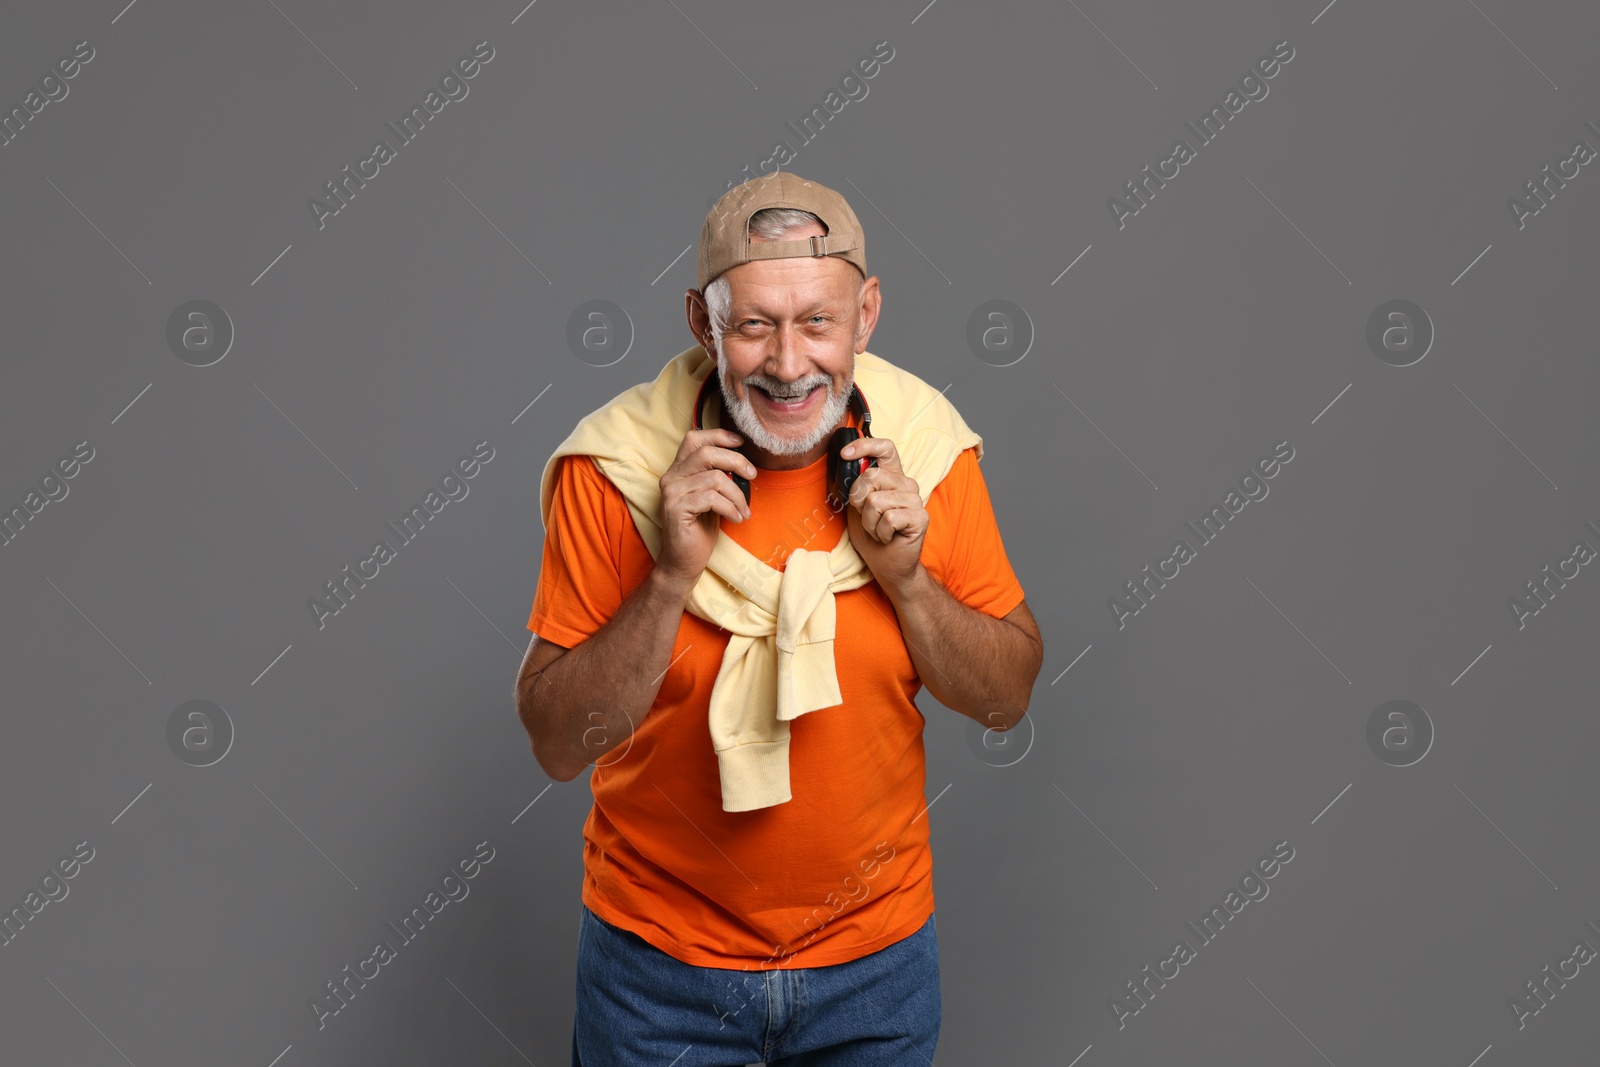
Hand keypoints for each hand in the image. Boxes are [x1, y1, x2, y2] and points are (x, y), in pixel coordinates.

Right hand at [655, 428, 756, 588]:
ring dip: (737, 495)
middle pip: (707, 453)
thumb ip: (717, 477)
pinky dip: (730, 508)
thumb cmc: (700, 530)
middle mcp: (670, 478)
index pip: (694, 439)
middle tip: (752, 475)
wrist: (684, 562)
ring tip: (743, 510)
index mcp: (678, 471)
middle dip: (736, 461)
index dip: (718, 435)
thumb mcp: (712, 498)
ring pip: (715, 478)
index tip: (740, 442)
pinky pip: (712, 499)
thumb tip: (741, 462)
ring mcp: (671, 493)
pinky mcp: (676, 509)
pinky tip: (736, 519)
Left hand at [841, 436, 926, 594]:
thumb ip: (856, 486)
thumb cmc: (872, 535)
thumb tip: (849, 463)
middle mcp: (906, 484)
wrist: (887, 565)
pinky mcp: (921, 517)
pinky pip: (888, 518)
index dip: (864, 446)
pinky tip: (888, 537)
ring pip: (876, 501)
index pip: (885, 448)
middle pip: (871, 477)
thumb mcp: (857, 507)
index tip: (846, 454)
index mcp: (892, 477)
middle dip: (859, 502)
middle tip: (868, 518)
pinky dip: (880, 532)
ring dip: (869, 522)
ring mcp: (916, 500)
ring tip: (878, 530)